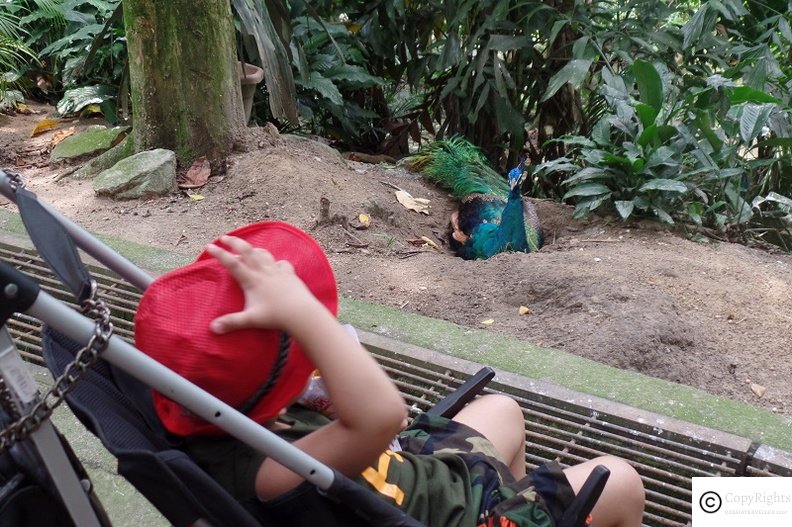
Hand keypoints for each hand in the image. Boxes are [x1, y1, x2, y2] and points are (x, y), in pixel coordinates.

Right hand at [204, 235, 319, 333]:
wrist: (301, 312)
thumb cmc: (275, 316)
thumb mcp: (251, 320)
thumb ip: (231, 322)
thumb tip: (212, 328)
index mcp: (252, 280)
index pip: (232, 263)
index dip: (219, 254)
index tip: (209, 246)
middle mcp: (264, 271)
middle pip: (247, 251)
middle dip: (234, 242)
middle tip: (224, 237)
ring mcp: (278, 271)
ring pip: (263, 254)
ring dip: (253, 249)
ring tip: (247, 249)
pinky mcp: (290, 274)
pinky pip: (282, 263)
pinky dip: (276, 262)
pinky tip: (275, 265)